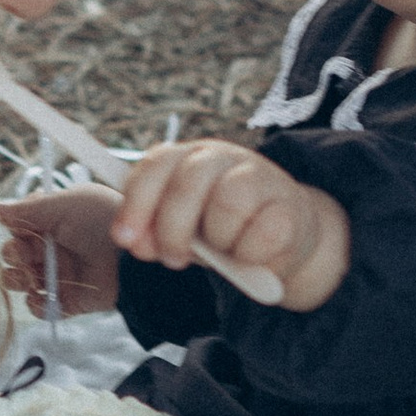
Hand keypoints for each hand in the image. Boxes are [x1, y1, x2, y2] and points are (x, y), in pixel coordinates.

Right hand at [0, 183, 124, 315]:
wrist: (130, 258)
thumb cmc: (102, 221)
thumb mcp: (65, 204)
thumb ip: (28, 208)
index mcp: (54, 222)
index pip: (20, 226)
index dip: (15, 228)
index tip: (21, 228)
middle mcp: (54, 248)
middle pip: (15, 253)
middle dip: (12, 254)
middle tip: (24, 254)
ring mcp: (60, 275)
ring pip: (21, 280)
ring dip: (16, 279)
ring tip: (28, 276)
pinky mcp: (69, 300)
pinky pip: (41, 308)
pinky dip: (36, 305)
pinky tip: (41, 296)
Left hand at [108, 137, 351, 311]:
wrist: (284, 236)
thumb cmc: (221, 229)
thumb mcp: (182, 228)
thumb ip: (154, 232)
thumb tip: (137, 242)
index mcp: (190, 156)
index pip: (156, 164)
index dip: (136, 202)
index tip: (125, 239)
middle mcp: (224, 157)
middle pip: (188, 183)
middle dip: (172, 229)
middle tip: (173, 259)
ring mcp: (260, 176)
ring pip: (227, 206)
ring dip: (217, 241)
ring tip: (222, 250)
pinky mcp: (291, 206)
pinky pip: (261, 235)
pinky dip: (248, 256)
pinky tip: (250, 257)